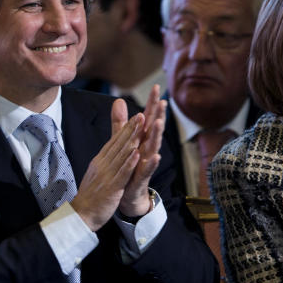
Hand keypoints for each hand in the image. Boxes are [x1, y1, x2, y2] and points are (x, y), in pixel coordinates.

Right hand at [70, 102, 142, 230]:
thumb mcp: (96, 173)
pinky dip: (129, 163)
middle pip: (119, 144)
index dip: (126, 129)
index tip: (136, 116)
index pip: (114, 142)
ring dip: (132, 139)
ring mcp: (107, 176)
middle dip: (131, 128)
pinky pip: (122, 174)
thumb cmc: (90, 196)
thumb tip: (108, 150)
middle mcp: (103, 165)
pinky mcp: (111, 188)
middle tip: (142, 114)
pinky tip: (137, 153)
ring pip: (121, 155)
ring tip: (141, 127)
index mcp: (100, 161)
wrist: (80, 215)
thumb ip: (104, 160)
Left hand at [118, 84, 166, 216]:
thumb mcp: (124, 142)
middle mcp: (146, 150)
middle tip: (163, 101)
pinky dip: (151, 163)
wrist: (129, 195)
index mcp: (141, 140)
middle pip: (153, 130)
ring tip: (159, 123)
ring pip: (152, 147)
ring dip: (156, 135)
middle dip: (158, 115)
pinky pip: (147, 170)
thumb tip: (118, 101)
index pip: (147, 119)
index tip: (156, 87)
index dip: (151, 104)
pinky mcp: (142, 178)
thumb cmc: (130, 167)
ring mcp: (145, 164)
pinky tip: (156, 156)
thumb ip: (121, 123)